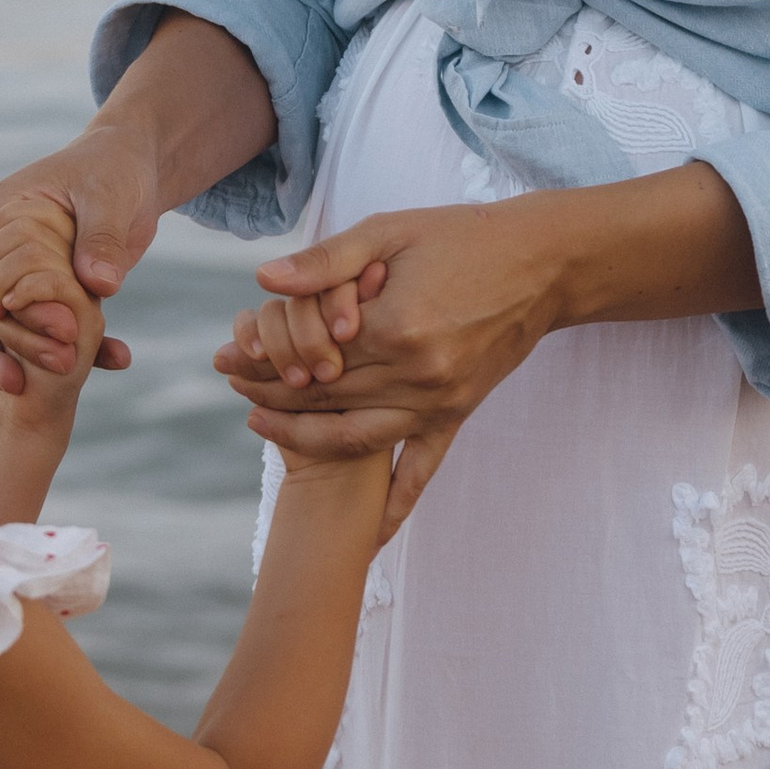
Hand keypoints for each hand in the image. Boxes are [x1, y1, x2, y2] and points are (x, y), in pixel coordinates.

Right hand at [0, 126, 160, 396]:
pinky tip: (117, 359)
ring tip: (72, 375)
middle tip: (65, 365)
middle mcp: (0, 246)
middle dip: (24, 341)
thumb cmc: (114, 168)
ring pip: (13, 325)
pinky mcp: (49, 291)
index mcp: (1, 212)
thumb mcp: (110, 196)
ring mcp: (22, 271)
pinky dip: (84, 347)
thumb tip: (99, 285)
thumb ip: (102, 237)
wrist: (135, 168)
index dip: (15, 306)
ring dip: (40, 353)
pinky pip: (52, 326)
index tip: (55, 331)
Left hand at [215, 202, 565, 529]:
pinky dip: (393, 507)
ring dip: (303, 438)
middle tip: (230, 387)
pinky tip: (368, 535)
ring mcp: (438, 402)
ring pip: (355, 438)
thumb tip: (263, 280)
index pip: (306, 354)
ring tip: (262, 426)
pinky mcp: (458, 415)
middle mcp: (415, 374)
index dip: (260, 357)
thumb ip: (326, 260)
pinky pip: (421, 471)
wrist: (542, 265)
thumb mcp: (389, 233)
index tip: (227, 357)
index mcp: (393, 326)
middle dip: (268, 393)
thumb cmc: (462, 237)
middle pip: (323, 397)